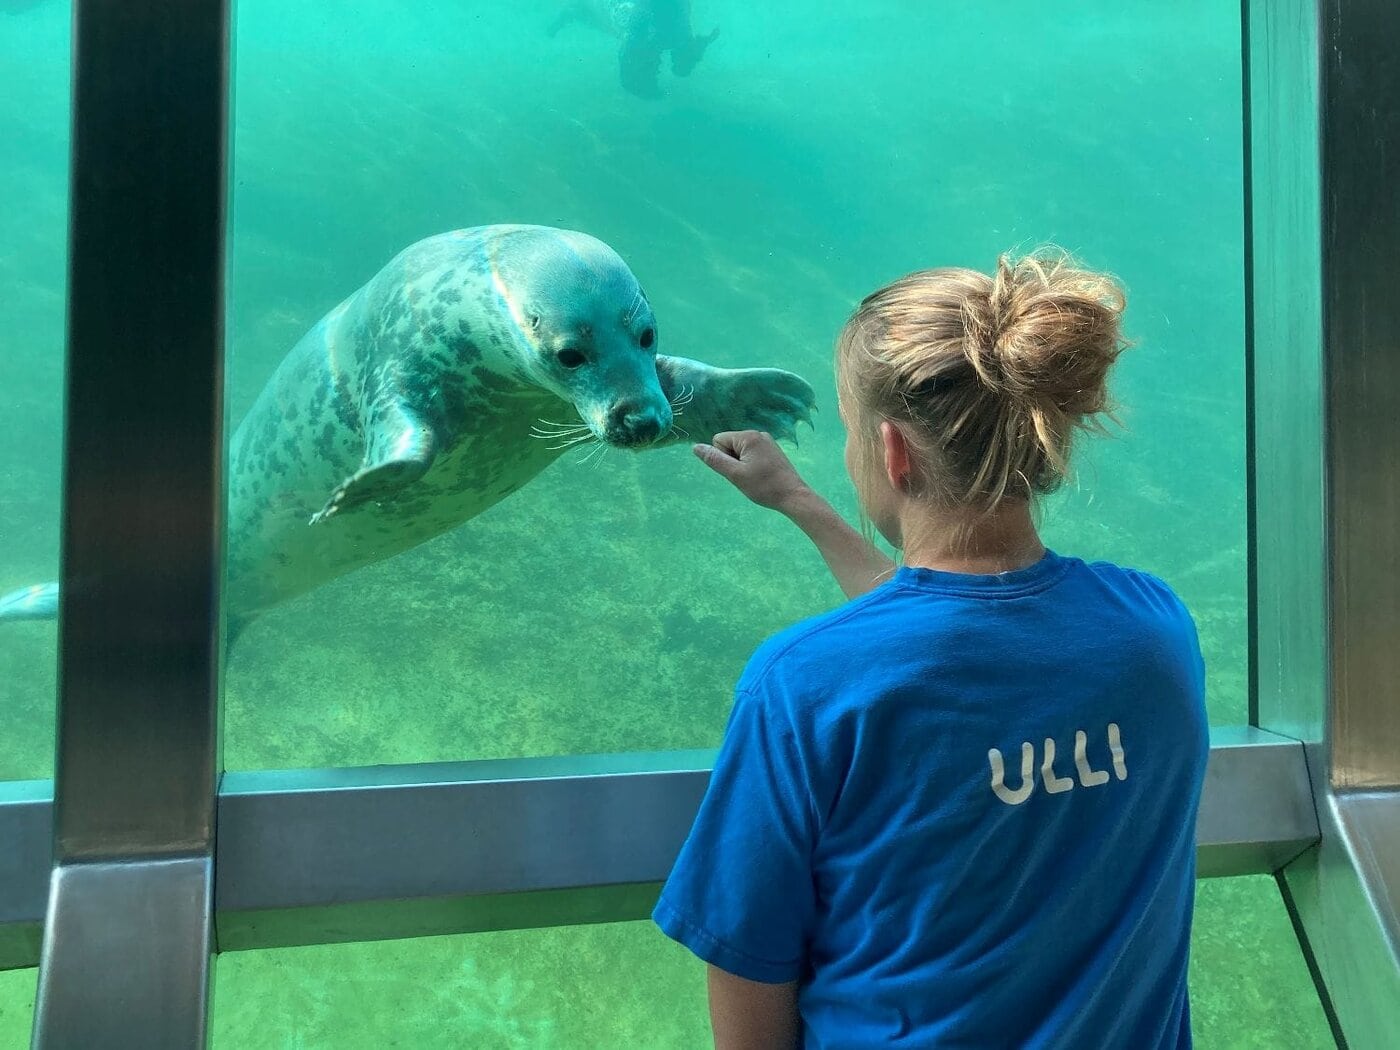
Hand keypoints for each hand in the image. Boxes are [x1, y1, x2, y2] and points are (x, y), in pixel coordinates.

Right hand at [692, 430, 812, 511]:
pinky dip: (752, 464)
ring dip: (742, 464)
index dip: (723, 458)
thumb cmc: (763, 487)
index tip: (738, 471)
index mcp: (748, 436)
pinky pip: (751, 453)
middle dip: (733, 460)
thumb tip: (695, 447)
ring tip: (755, 477)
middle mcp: (758, 433)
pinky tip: (761, 475)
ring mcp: (767, 441)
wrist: (793, 496)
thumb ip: (714, 459)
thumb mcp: (734, 475)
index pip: (719, 440)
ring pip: (740, 450)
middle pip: (730, 444)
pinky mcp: (772, 449)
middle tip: (746, 476)